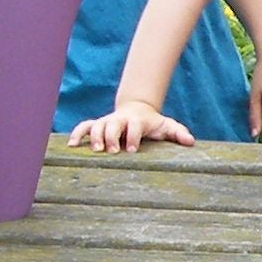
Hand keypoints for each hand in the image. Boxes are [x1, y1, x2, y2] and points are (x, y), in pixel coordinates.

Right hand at [73, 101, 192, 153]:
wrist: (138, 109)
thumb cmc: (154, 123)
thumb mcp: (167, 126)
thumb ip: (178, 133)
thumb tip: (190, 142)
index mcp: (136, 120)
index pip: (134, 126)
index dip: (133, 136)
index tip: (132, 150)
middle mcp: (119, 120)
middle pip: (112, 124)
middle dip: (111, 137)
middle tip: (113, 152)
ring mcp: (107, 121)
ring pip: (96, 125)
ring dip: (93, 136)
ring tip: (95, 151)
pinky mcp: (98, 124)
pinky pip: (84, 126)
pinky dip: (76, 133)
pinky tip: (71, 146)